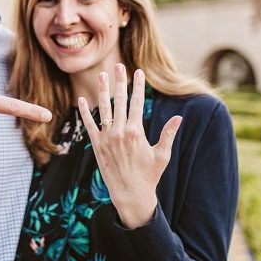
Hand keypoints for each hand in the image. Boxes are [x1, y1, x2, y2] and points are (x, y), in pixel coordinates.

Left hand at [78, 64, 181, 228]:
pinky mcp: (96, 145)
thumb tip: (179, 117)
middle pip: (120, 101)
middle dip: (120, 82)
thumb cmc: (149, 175)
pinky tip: (81, 99)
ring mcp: (106, 138)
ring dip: (102, 91)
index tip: (138, 72)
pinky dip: (84, 112)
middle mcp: (120, 132)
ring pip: (103, 109)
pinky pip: (89, 125)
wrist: (130, 194)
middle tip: (118, 66)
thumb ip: (168, 134)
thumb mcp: (162, 155)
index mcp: (137, 132)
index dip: (138, 86)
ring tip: (101, 75)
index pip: (137, 103)